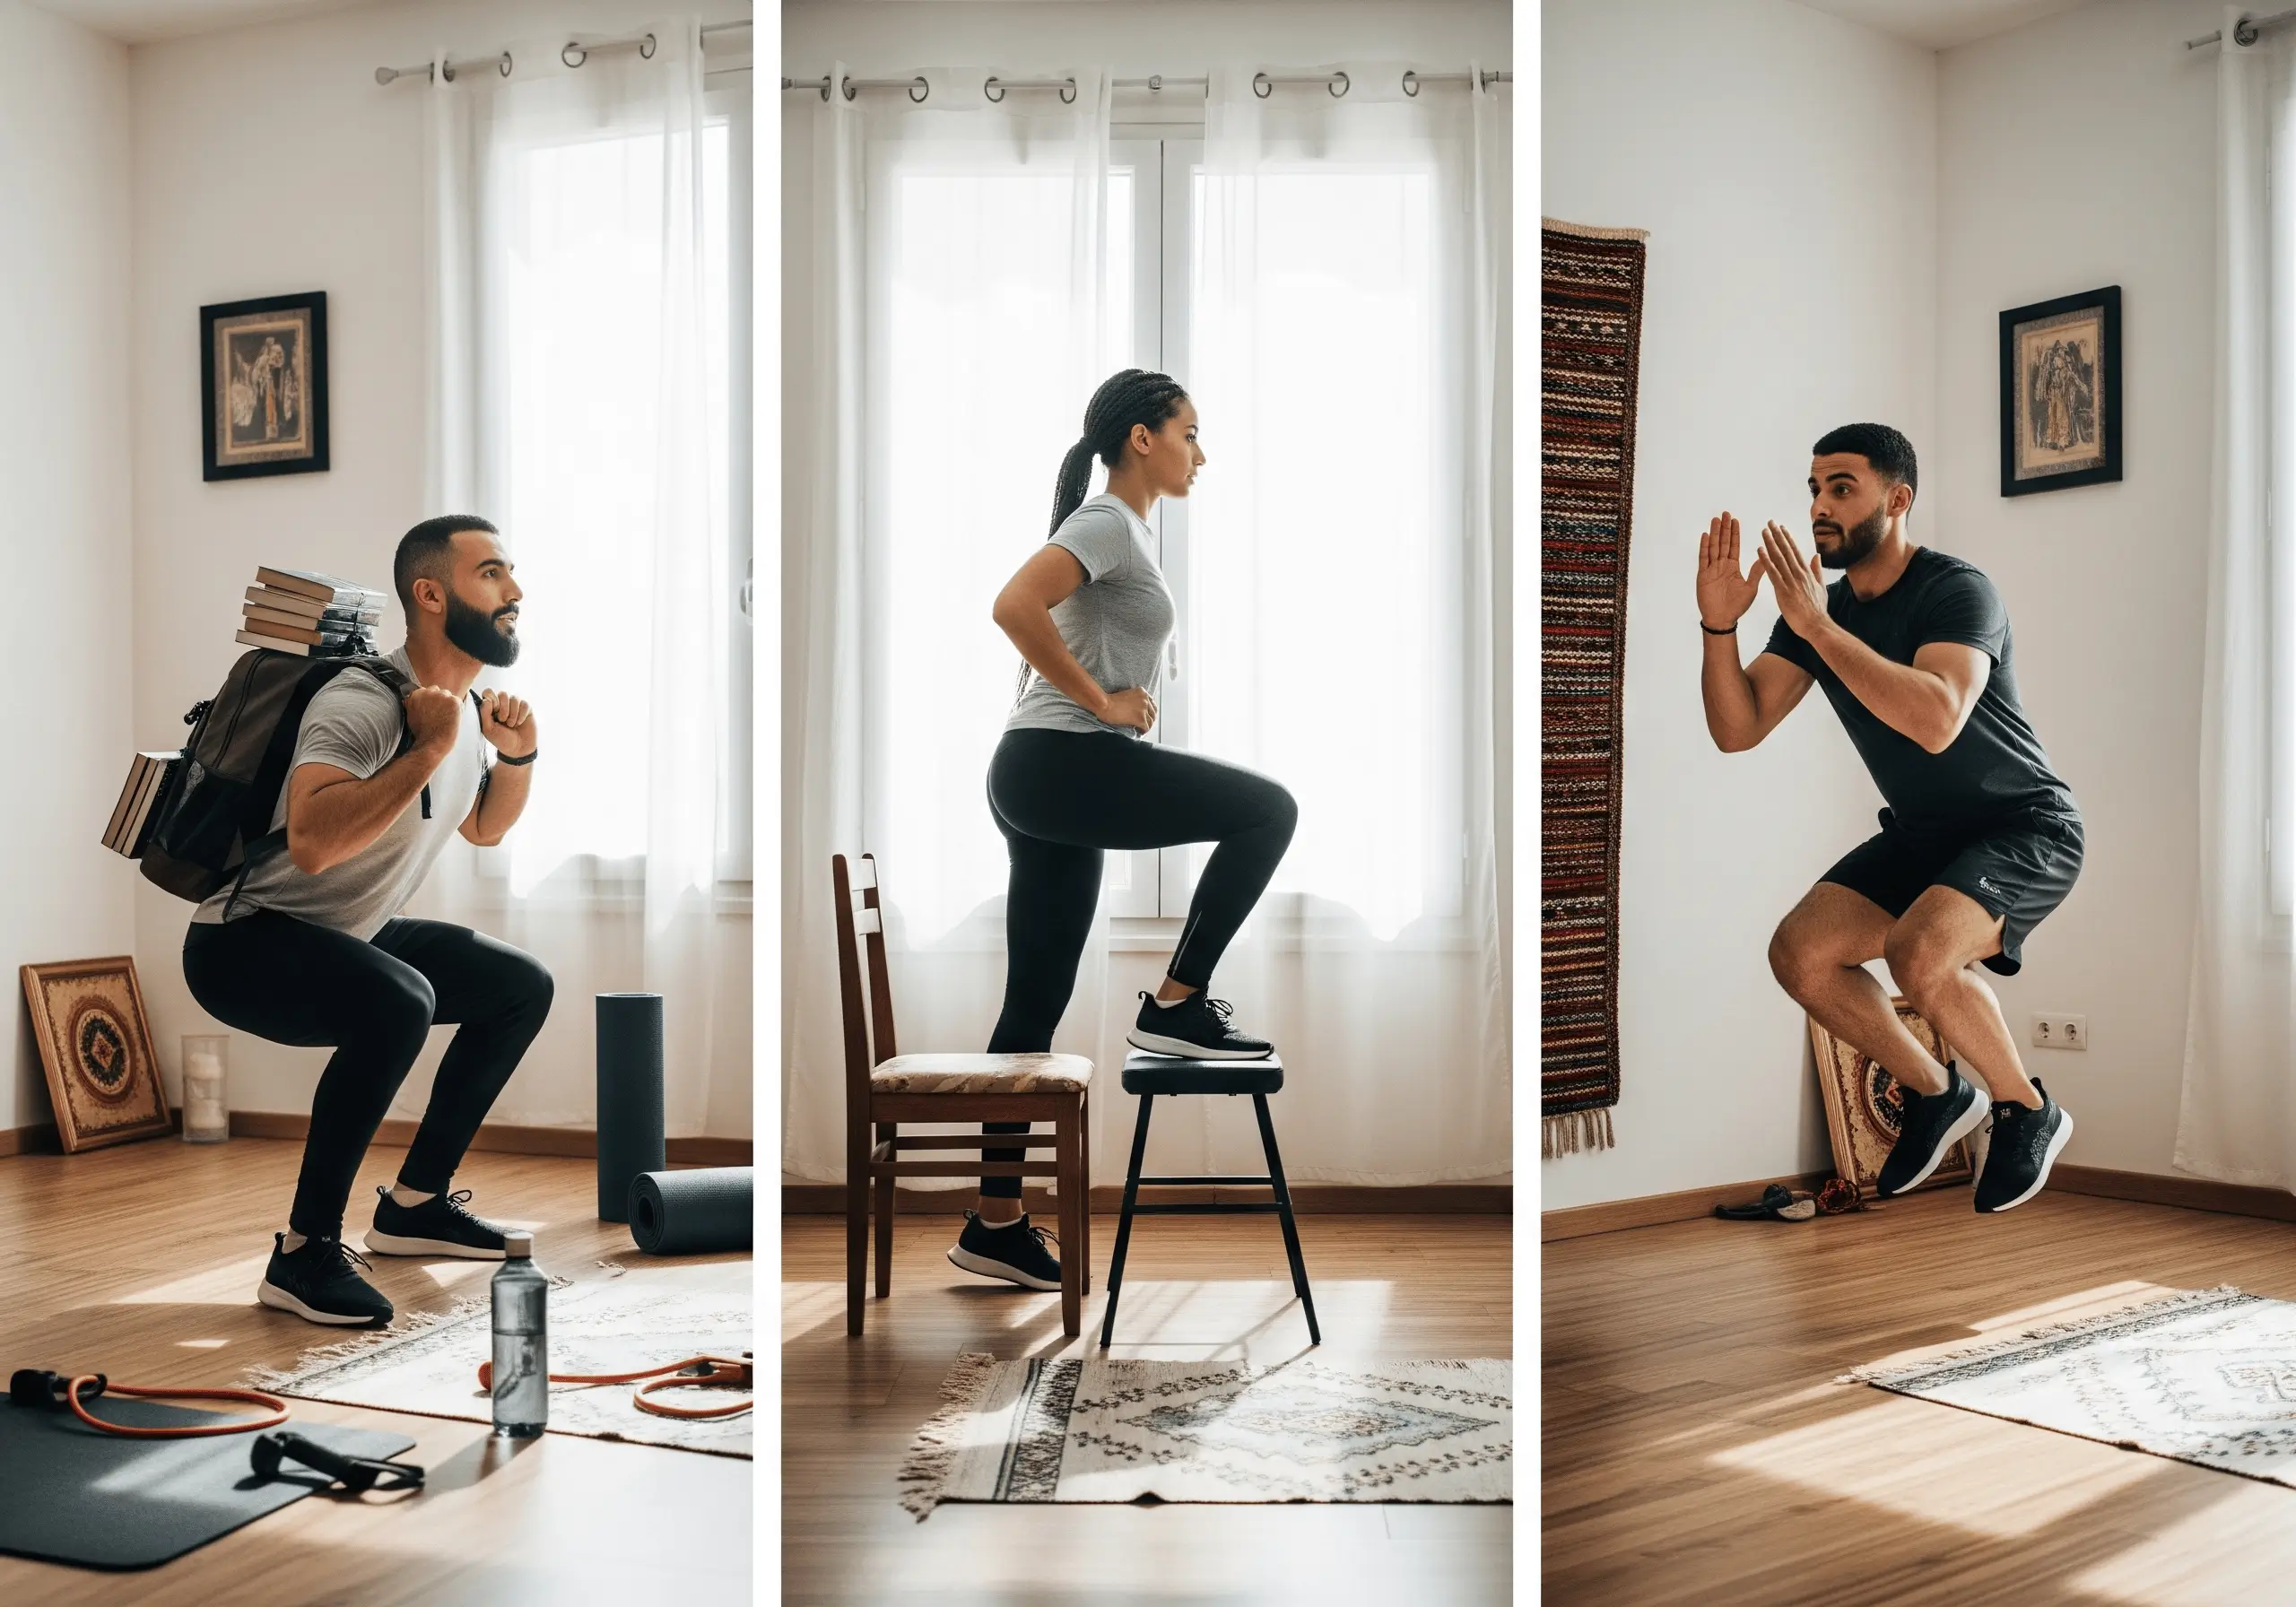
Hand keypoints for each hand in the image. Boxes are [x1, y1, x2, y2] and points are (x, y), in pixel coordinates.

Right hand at [403, 685, 462, 752]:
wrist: (433, 742)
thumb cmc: (423, 733)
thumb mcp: (411, 715)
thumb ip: (414, 704)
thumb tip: (414, 699)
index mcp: (416, 694)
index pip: (427, 691)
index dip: (431, 701)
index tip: (432, 710)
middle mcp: (427, 692)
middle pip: (438, 691)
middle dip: (440, 701)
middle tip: (440, 714)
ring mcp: (441, 695)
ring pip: (448, 696)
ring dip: (449, 704)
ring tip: (445, 718)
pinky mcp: (453, 701)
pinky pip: (458, 702)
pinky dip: (458, 710)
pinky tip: (452, 719)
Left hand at [478, 690, 536, 756]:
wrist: (518, 749)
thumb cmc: (501, 740)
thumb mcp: (488, 729)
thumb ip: (484, 714)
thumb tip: (486, 700)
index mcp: (491, 708)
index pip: (489, 692)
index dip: (491, 700)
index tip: (493, 713)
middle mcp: (503, 704)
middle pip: (502, 694)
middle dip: (503, 708)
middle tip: (503, 720)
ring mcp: (515, 706)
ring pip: (514, 698)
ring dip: (512, 714)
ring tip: (511, 725)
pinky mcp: (527, 709)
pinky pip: (524, 704)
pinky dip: (521, 715)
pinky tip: (520, 723)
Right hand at [1101, 687, 1156, 732]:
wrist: (1104, 705)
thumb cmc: (1109, 701)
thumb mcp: (1126, 694)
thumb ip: (1134, 700)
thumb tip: (1137, 710)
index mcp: (1142, 692)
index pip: (1152, 703)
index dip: (1150, 711)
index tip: (1147, 716)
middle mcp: (1145, 699)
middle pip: (1153, 712)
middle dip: (1150, 719)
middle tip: (1145, 724)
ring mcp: (1144, 709)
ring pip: (1151, 721)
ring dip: (1147, 726)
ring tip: (1141, 729)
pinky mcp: (1140, 719)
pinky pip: (1146, 727)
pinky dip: (1143, 731)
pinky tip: (1139, 732)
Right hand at [1696, 514, 1767, 629]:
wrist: (1723, 619)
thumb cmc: (1737, 606)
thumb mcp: (1751, 587)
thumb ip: (1757, 571)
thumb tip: (1767, 557)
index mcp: (1733, 567)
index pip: (1734, 546)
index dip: (1734, 533)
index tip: (1735, 520)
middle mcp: (1722, 566)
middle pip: (1723, 543)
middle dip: (1724, 528)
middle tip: (1725, 513)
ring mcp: (1712, 569)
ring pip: (1713, 547)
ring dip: (1715, 533)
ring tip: (1716, 520)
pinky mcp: (1703, 575)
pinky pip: (1704, 558)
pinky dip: (1704, 547)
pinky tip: (1706, 536)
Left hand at [1757, 520, 1829, 636]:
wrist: (1816, 624)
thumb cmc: (1817, 609)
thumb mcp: (1821, 587)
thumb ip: (1817, 570)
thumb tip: (1816, 556)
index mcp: (1807, 572)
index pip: (1795, 551)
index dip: (1787, 538)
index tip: (1781, 528)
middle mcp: (1799, 573)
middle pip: (1786, 550)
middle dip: (1777, 535)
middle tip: (1769, 523)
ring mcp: (1791, 581)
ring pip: (1779, 558)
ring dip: (1770, 543)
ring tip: (1763, 531)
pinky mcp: (1783, 590)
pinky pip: (1772, 572)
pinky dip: (1766, 560)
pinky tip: (1760, 550)